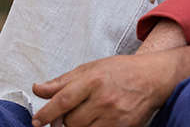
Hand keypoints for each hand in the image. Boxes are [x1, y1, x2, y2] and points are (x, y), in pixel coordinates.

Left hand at [30, 52, 182, 126]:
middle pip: (71, 121)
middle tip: (64, 117)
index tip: (37, 121)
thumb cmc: (121, 71)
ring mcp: (114, 116)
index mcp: (94, 79)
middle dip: (62, 122)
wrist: (153, 78)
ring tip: (82, 117)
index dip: (47, 113)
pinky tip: (93, 122)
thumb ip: (63, 81)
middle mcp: (104, 99)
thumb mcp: (91, 68)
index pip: (64, 100)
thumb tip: (38, 89)